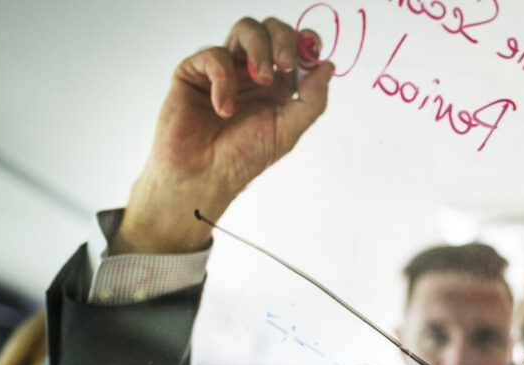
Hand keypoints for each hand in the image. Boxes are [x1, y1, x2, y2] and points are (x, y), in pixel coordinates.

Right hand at [115, 17, 333, 254]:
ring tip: (262, 79)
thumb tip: (329, 66)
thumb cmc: (243, 158)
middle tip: (287, 64)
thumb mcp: (289, 131)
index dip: (305, 41)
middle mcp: (252, 72)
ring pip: (245, 29)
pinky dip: (224, 79)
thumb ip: (312, 100)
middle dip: (283, 39)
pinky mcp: (195, 71)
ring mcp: (225, 69)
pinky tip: (224, 108)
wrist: (204, 176)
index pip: (295, 47)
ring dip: (260, 48)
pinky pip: (215, 55)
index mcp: (278, 85)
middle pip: (271, 29)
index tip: (312, 50)